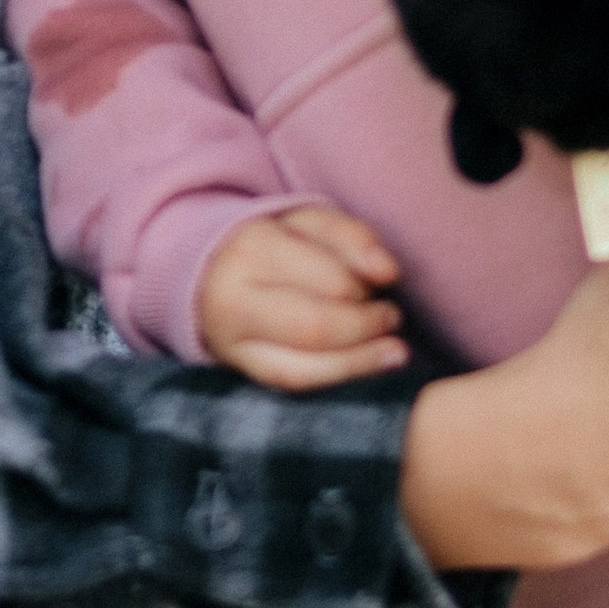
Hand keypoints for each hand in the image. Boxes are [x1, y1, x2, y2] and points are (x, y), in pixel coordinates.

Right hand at [196, 203, 408, 388]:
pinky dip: (336, 377)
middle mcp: (232, 299)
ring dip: (359, 361)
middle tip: (391, 316)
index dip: (368, 286)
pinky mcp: (241, 370)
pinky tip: (366, 367)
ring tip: (393, 350)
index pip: (331, 280)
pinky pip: (293, 384)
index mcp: (252, 247)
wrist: (216, 271)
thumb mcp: (312, 223)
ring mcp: (231, 343)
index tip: (385, 280)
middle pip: (317, 328)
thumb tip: (389, 272)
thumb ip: (354, 239)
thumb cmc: (277, 243)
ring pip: (304, 369)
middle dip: (366, 326)